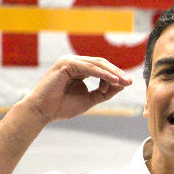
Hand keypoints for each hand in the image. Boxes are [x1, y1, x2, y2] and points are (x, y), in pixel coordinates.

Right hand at [18, 56, 132, 124]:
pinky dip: (102, 73)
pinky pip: (88, 67)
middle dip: (117, 72)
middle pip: (101, 64)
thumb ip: (105, 92)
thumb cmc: (63, 106)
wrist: (44, 111)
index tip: (127, 85)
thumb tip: (122, 85)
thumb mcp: (90, 99)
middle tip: (129, 82)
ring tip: (123, 81)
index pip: (102, 68)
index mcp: (79, 69)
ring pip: (97, 64)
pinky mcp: (66, 64)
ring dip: (112, 73)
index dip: (115, 76)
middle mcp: (74, 62)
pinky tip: (112, 79)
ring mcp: (69, 61)